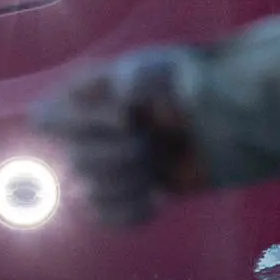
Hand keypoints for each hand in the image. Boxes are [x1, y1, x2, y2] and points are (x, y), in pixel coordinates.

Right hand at [32, 46, 211, 226]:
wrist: (232, 119)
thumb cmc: (197, 80)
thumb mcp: (173, 64)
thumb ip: (142, 73)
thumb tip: (122, 93)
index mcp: (87, 96)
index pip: (46, 115)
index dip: (82, 124)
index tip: (127, 118)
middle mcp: (90, 131)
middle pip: (77, 161)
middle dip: (118, 157)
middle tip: (153, 143)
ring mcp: (108, 164)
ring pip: (91, 191)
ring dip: (129, 184)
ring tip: (158, 171)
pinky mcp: (127, 193)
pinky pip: (107, 215)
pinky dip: (134, 210)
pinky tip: (161, 196)